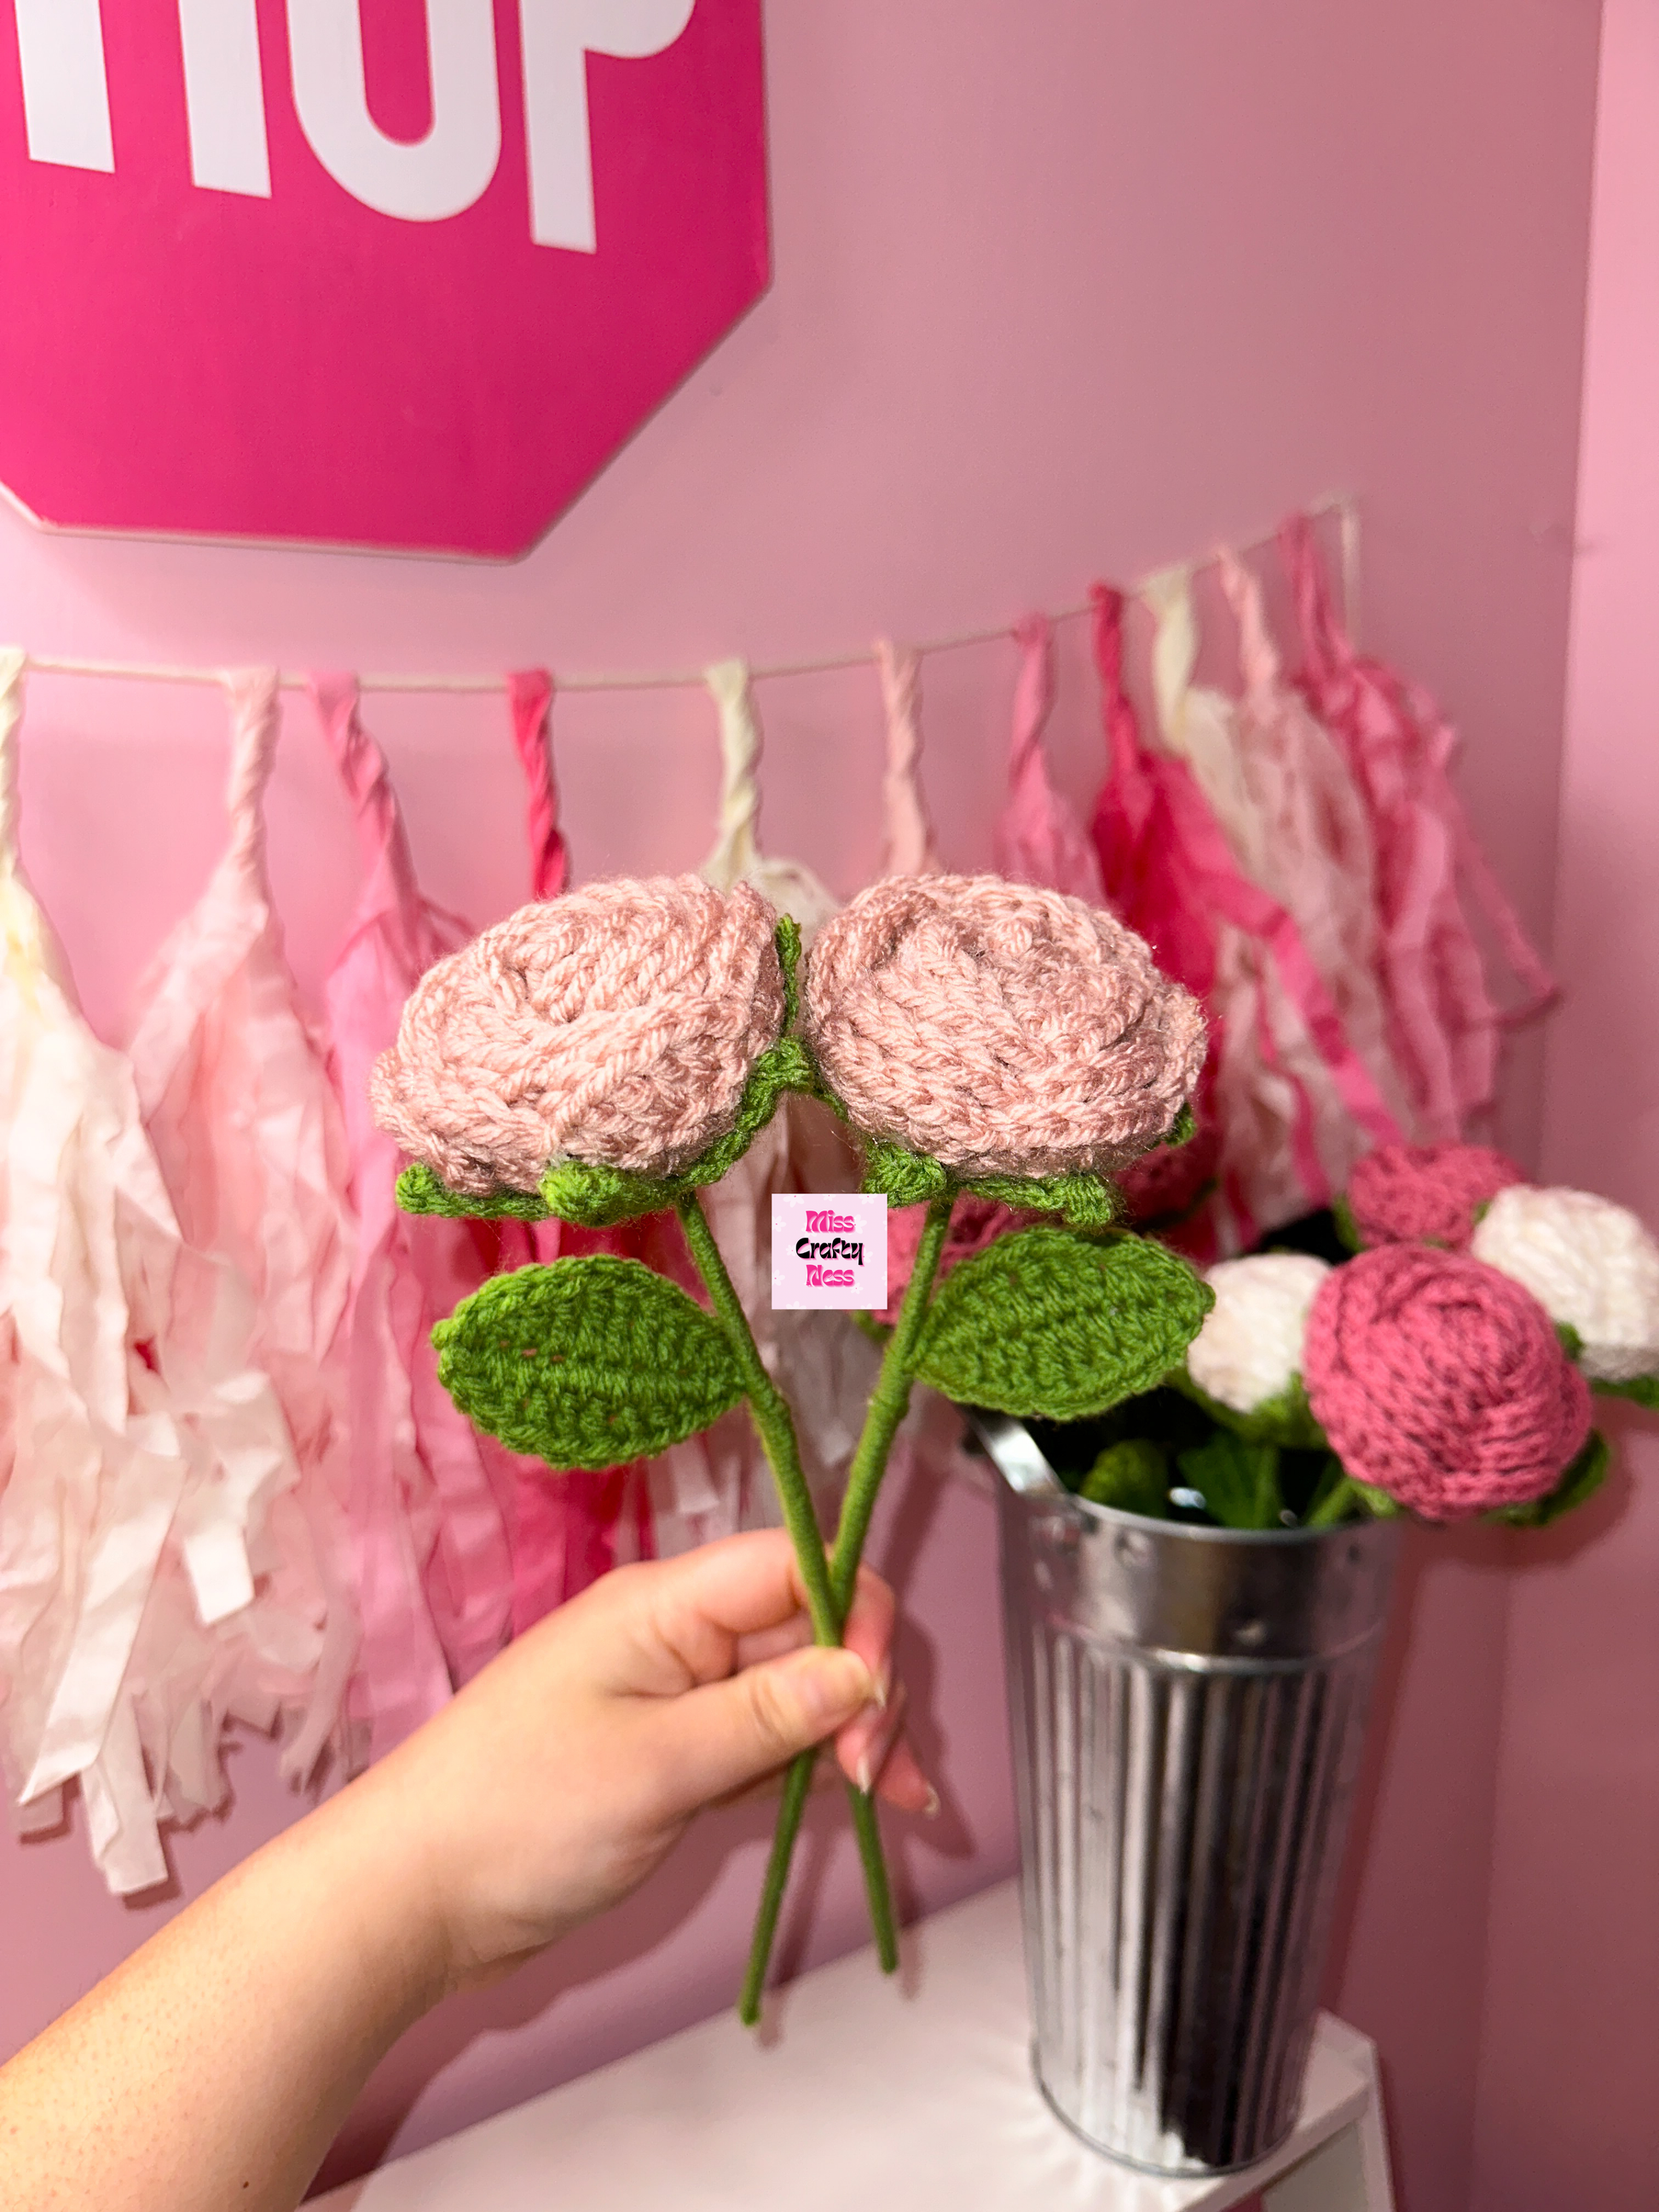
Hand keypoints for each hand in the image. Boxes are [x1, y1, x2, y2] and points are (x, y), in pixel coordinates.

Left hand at [356, 1531, 934, 1994]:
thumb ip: (764, 1715)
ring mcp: (675, 1693)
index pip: (796, 1563)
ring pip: (796, 1686)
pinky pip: (764, 1738)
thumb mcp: (654, 1767)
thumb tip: (862, 1669)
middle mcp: (676, 1634)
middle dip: (863, 1687)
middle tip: (876, 1777)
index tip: (873, 1705)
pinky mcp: (673, 1752)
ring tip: (893, 1800)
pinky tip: (861, 1800)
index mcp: (664, 1605)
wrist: (410, 1898)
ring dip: (851, 1732)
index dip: (857, 1616)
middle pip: (808, 1625)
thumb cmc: (512, 1818)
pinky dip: (813, 1765)